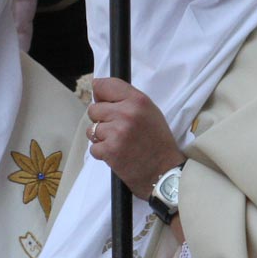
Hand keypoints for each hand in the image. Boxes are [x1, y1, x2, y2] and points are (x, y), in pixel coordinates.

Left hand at [87, 78, 184, 199]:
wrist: (165, 172)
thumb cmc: (157, 141)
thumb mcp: (149, 112)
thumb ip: (126, 100)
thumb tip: (98, 92)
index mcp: (137, 100)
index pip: (103, 85)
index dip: (100, 94)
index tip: (102, 100)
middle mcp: (126, 113)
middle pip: (93, 109)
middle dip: (101, 120)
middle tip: (117, 129)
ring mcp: (116, 132)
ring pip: (91, 129)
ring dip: (101, 138)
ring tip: (119, 143)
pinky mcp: (109, 150)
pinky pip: (93, 147)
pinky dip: (102, 153)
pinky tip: (117, 154)